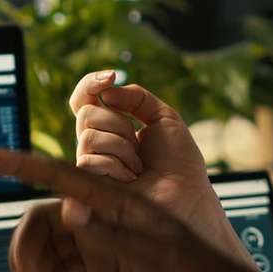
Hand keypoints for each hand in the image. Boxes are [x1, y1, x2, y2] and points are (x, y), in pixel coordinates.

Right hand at [0, 145, 272, 271]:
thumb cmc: (201, 270)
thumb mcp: (159, 254)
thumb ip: (112, 233)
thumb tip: (69, 212)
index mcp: (119, 199)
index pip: (61, 175)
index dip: (20, 162)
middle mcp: (106, 211)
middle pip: (45, 218)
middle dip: (26, 248)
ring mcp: (104, 235)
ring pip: (51, 244)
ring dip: (36, 270)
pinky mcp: (105, 260)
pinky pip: (63, 263)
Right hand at [69, 71, 245, 260]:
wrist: (187, 195)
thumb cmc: (180, 164)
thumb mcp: (164, 119)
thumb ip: (137, 97)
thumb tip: (107, 91)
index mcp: (112, 129)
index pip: (85, 99)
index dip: (91, 84)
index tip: (111, 75)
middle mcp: (97, 146)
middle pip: (86, 113)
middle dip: (118, 123)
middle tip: (139, 145)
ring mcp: (91, 167)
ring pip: (88, 136)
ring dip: (122, 147)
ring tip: (139, 167)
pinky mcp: (88, 187)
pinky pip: (88, 160)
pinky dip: (116, 166)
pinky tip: (131, 179)